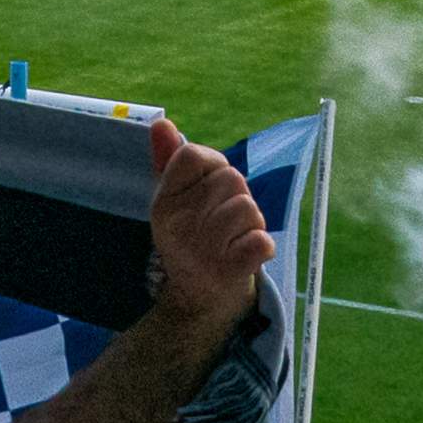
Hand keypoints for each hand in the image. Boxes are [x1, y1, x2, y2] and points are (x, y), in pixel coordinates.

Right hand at [138, 116, 270, 324]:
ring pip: (249, 208)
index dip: (212, 166)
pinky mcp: (227, 272)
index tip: (209, 189)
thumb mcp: (176, 201)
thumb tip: (161, 122)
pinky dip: (261, 247)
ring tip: (235, 240)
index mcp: (164, 202)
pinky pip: (261, 241)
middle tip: (225, 222)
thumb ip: (169, 160)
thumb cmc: (194, 237)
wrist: (198, 300)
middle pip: (232, 179)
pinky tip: (245, 256)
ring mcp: (201, 250)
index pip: (193, 155)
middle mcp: (178, 224)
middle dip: (238, 197)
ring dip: (252, 223)